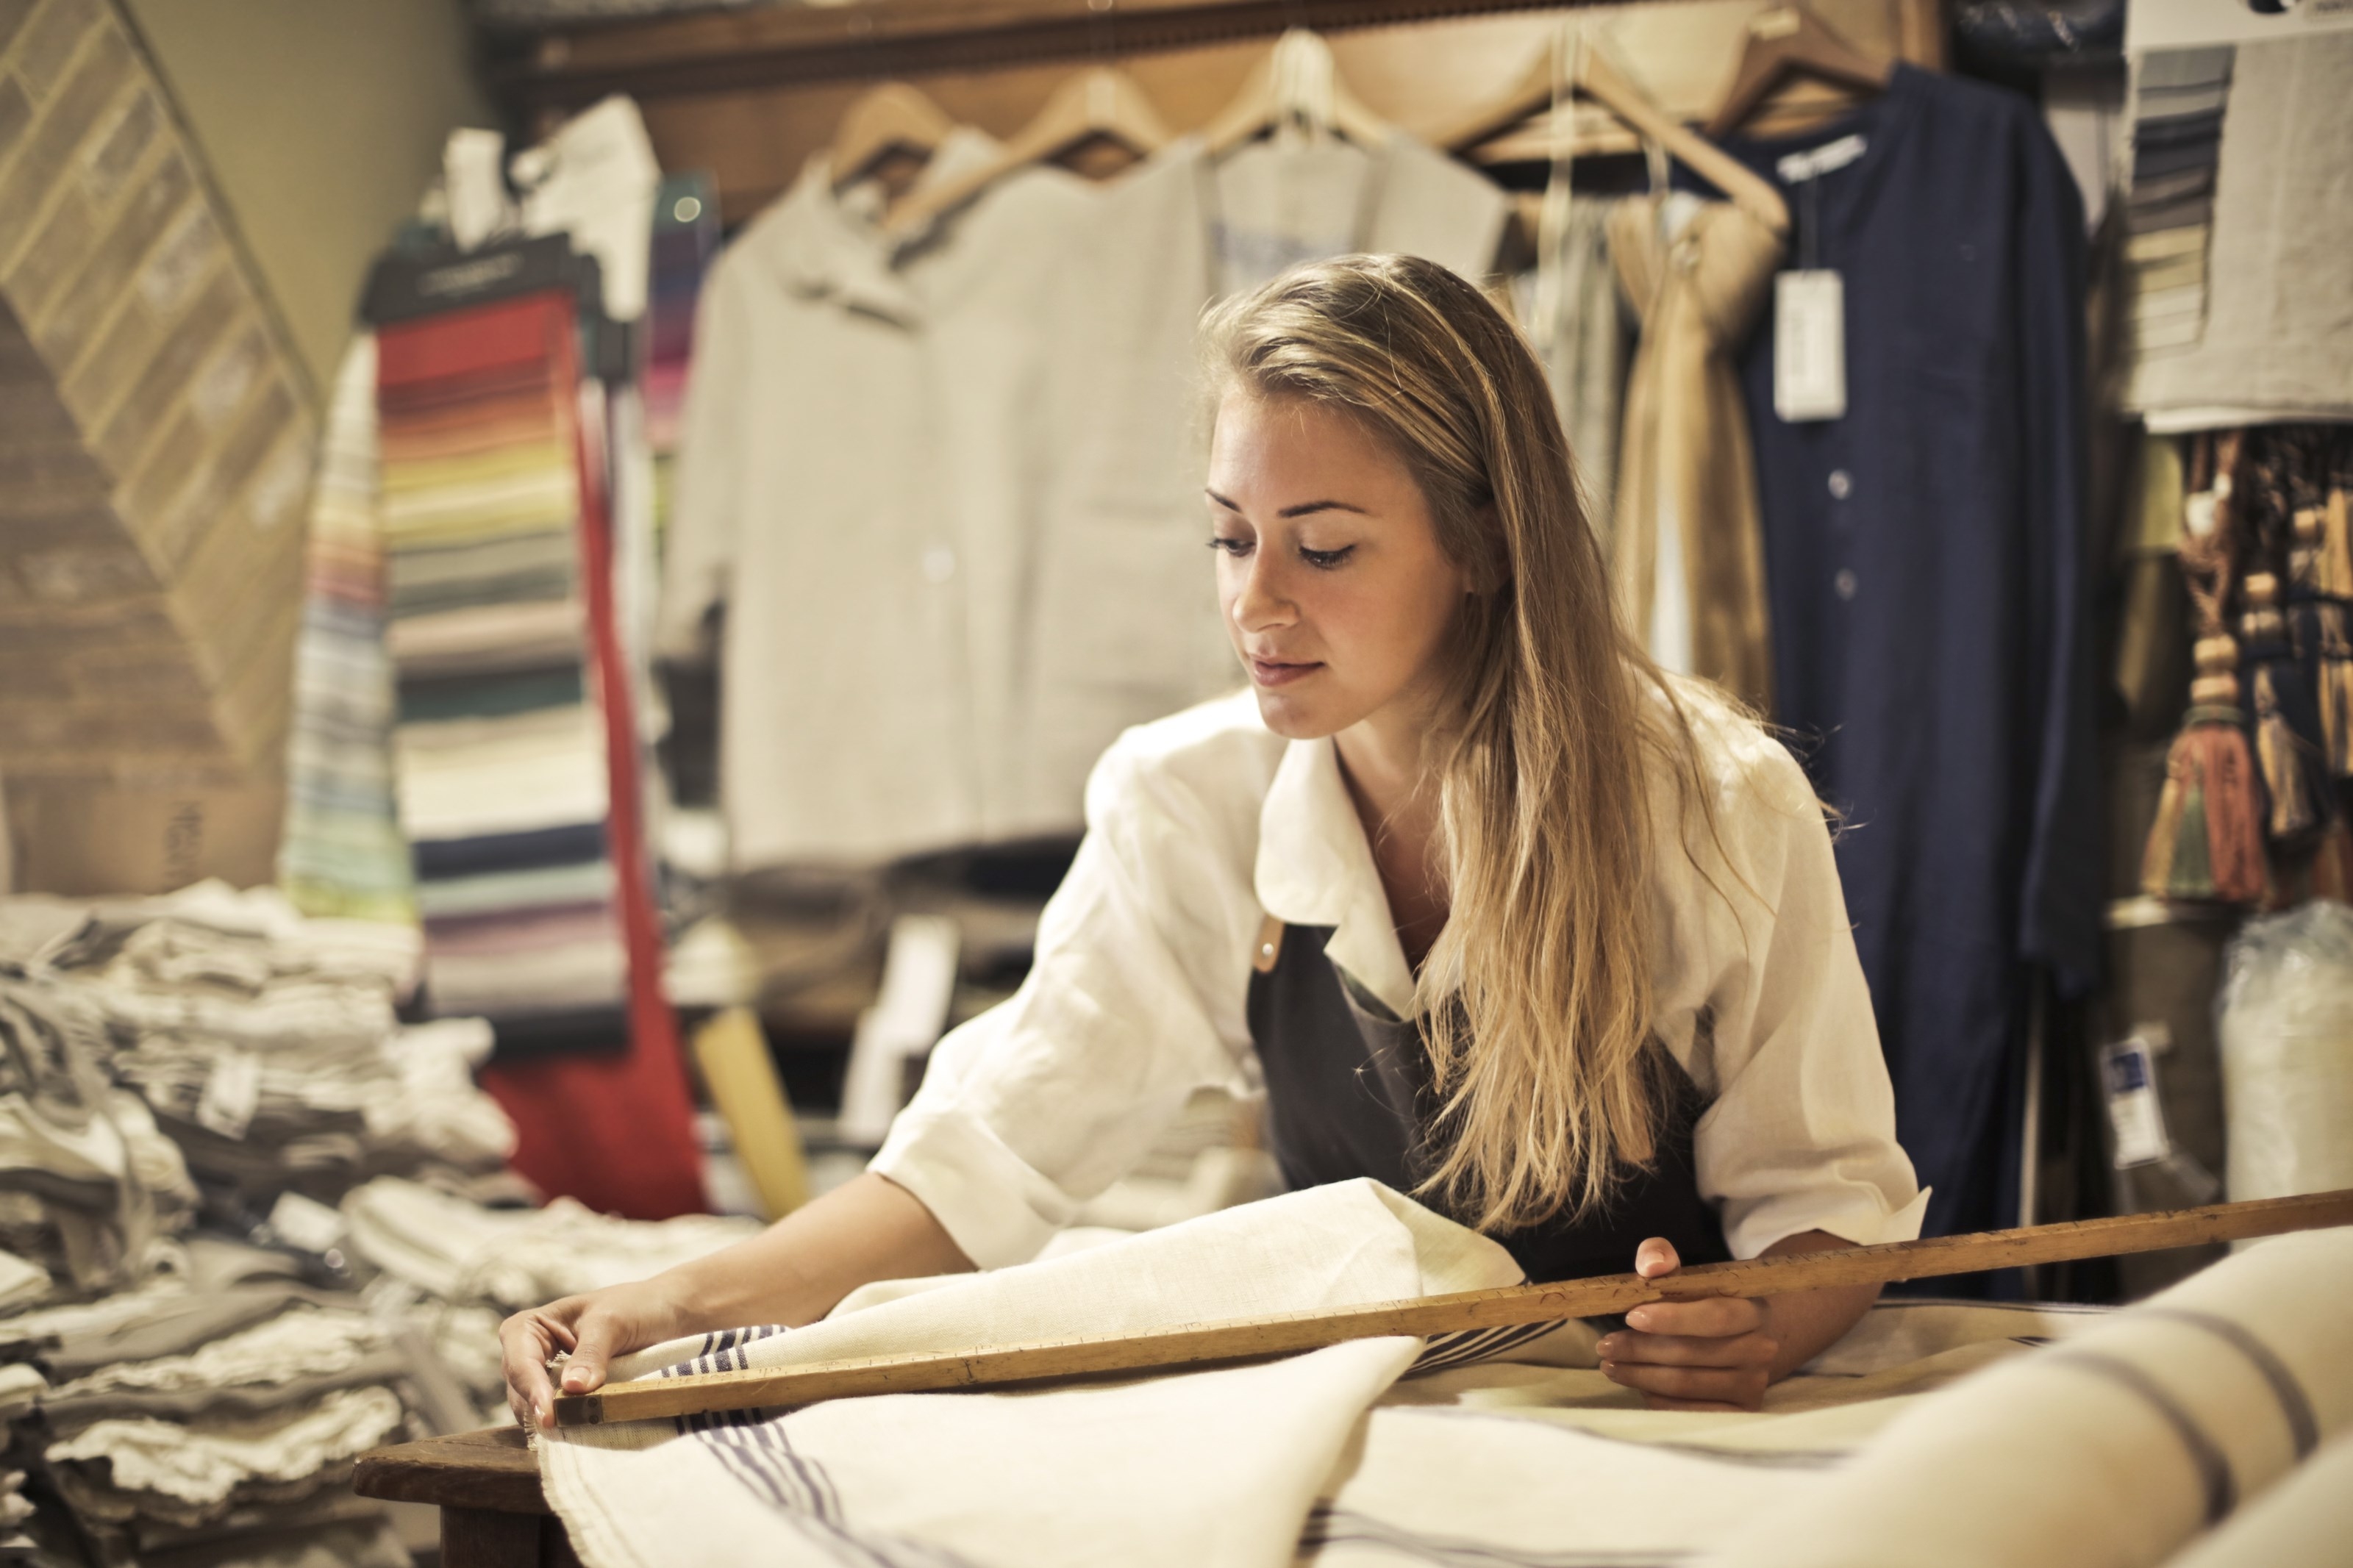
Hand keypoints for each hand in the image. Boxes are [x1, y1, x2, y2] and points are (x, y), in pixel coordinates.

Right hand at [499, 1277, 689, 1430]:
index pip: (519, 1361)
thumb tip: (571, 1389)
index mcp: (531, 1325)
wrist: (664, 1313)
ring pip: (534, 1408)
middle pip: (520, 1389)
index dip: (531, 1388)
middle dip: (539, 1408)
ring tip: (577, 1430)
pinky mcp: (564, 1396)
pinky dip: (567, 1424)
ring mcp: (546, 1377)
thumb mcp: (613, 1322)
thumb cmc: (635, 1306)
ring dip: (553, 1420)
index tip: (549, 1415)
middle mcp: (530, 1354)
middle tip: (564, 1429)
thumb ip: (591, 1353)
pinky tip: (583, 1429)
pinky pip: (556, 1415)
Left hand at [1595, 1236, 1778, 1411]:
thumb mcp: (1686, 1274)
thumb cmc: (1706, 1304)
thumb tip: (1652, 1265)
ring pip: (1685, 1384)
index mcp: (1753, 1309)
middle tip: (1605, 1346)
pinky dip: (1657, 1398)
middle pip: (1691, 1354)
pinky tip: (1638, 1384)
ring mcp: (1753, 1385)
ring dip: (1640, 1376)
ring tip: (1611, 1365)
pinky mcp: (1740, 1412)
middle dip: (1639, 1350)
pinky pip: (1688, 1411)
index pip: (1715, 1316)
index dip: (1672, 1318)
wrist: (1747, 1342)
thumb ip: (1661, 1256)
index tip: (1630, 1316)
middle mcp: (1760, 1349)